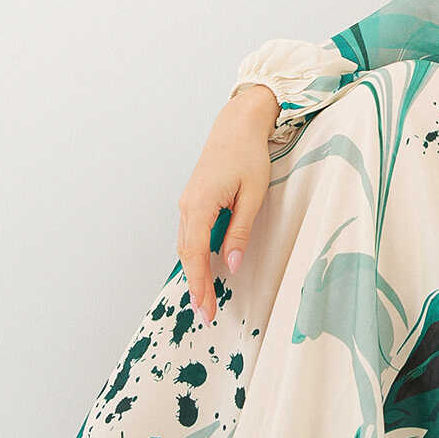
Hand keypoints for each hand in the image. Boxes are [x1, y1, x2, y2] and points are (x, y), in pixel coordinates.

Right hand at [176, 93, 275, 321]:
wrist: (237, 124)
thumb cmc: (248, 155)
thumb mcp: (252, 195)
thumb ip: (239, 232)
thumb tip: (230, 265)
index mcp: (200, 204)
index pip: (194, 254)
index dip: (198, 284)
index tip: (204, 308)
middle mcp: (187, 205)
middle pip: (185, 254)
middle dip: (195, 284)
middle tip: (206, 313)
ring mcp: (187, 202)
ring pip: (185, 245)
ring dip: (193, 271)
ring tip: (205, 297)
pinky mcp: (193, 199)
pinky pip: (190, 233)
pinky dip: (194, 254)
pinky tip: (203, 268)